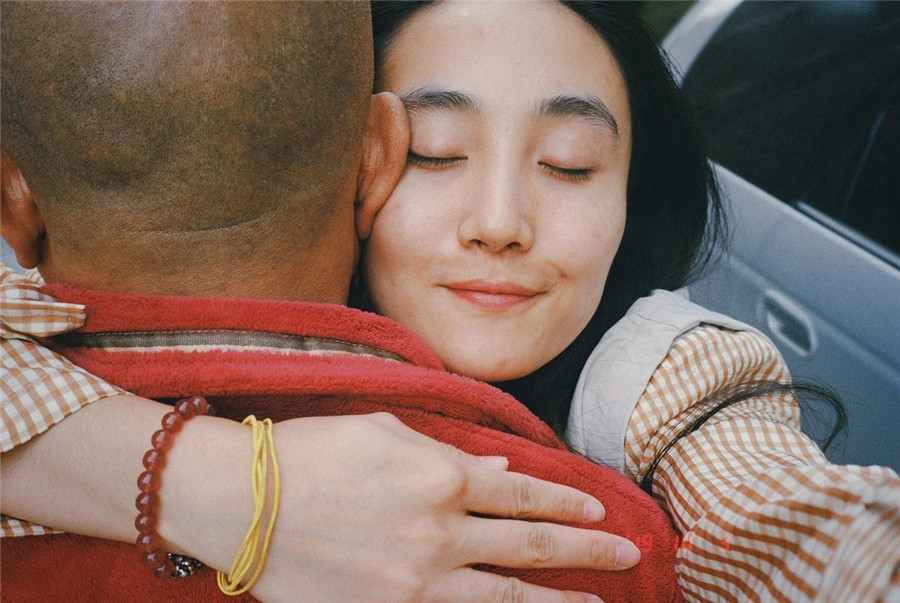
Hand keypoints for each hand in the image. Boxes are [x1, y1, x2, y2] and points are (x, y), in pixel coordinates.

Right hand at [168, 413, 637, 601]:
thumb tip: (499, 471)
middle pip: (530, 548)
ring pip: (505, 597)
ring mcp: (415, 582)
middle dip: (587, 553)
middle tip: (629, 556)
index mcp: (441, 476)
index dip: (567, 504)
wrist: (240, 499)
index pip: (524, 495)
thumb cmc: (312, 450)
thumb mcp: (385, 431)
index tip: (600, 511)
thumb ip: (449, 452)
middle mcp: (439, 532)